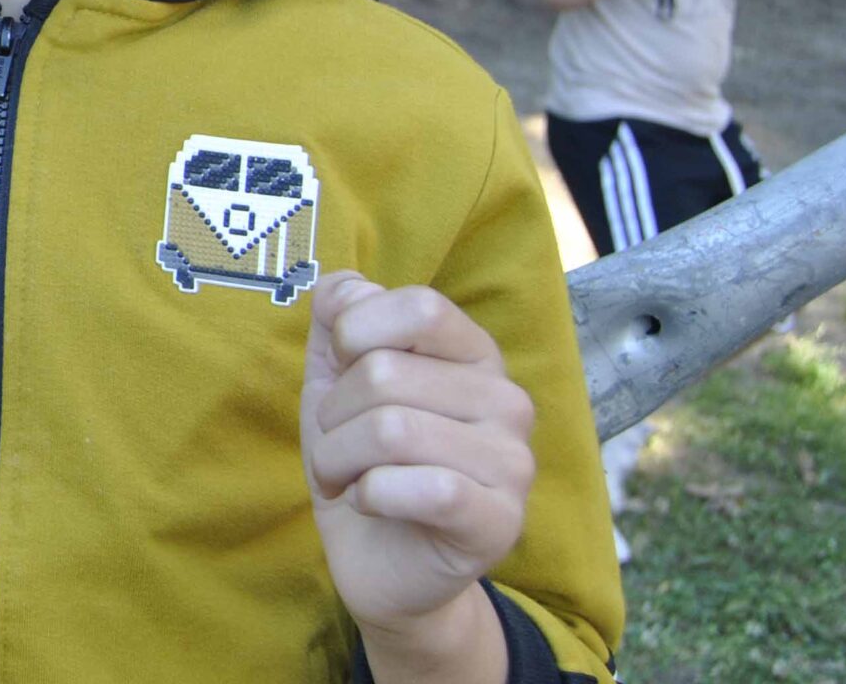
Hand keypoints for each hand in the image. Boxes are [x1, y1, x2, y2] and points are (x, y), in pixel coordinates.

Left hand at [301, 273, 534, 635]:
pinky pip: (422, 488)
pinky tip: (373, 502)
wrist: (378, 559)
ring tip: (346, 478)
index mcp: (474, 354)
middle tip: (337, 448)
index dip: (355, 335)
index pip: (420, 305)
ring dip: (338, 459)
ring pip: (390, 430)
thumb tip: (348, 285)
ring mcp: (513, 462)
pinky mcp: (501, 521)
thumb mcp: (335, 379)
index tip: (342, 373)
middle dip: (332, 416)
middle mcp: (507, 400)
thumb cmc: (362, 459)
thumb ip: (341, 318)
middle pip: (384, 373)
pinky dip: (370, 495)